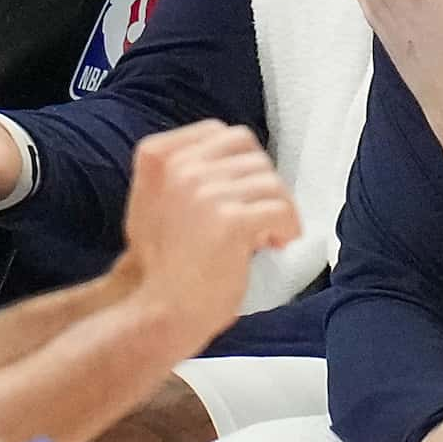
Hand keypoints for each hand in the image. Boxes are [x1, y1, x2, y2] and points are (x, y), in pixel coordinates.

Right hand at [116, 121, 300, 349]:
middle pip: (253, 155)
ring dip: (278, 210)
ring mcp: (204, 191)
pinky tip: (274, 244)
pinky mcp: (230, 220)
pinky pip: (281, 209)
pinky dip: (287, 227)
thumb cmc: (163, 261)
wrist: (158, 308)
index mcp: (158, 156)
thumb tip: (235, 158)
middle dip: (263, 187)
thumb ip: (183, 169)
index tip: (243, 192)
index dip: (243, 163)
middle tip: (260, 218)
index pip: (223, 133)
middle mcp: (179, 167)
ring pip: (272, 183)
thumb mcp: (155, 198)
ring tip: (265, 236)